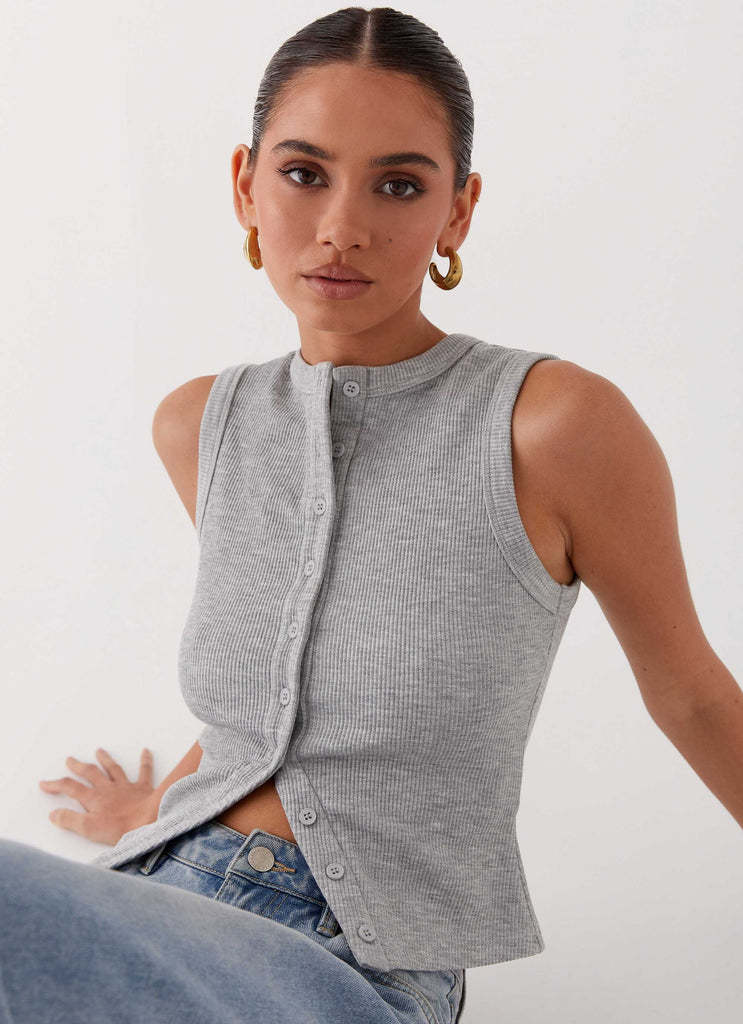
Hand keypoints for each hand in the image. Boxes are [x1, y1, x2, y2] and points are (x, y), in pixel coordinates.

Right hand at [39, 747, 157, 845]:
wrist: (148, 822)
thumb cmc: (119, 828)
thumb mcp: (88, 829)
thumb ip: (69, 820)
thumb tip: (54, 813)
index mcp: (94, 798)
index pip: (70, 788)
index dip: (56, 785)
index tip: (44, 783)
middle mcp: (108, 788)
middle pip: (90, 773)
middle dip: (78, 766)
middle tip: (70, 759)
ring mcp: (126, 786)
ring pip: (114, 769)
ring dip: (106, 759)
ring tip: (99, 750)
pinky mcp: (143, 789)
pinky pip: (144, 771)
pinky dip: (145, 761)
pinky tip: (146, 751)